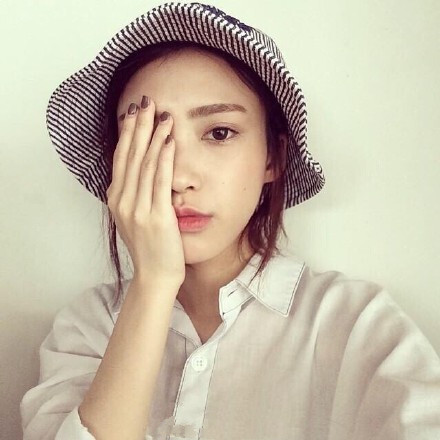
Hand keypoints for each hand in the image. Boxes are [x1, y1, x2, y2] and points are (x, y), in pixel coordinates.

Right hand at [106, 96, 184, 289]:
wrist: (155, 275)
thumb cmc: (150, 247)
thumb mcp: (134, 218)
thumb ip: (134, 194)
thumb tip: (139, 172)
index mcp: (117, 199)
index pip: (121, 158)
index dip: (127, 134)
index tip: (133, 112)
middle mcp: (123, 201)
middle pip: (131, 156)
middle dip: (138, 127)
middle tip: (146, 102)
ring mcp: (138, 209)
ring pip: (145, 164)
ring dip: (153, 137)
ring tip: (161, 114)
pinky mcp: (156, 216)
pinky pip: (160, 181)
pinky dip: (164, 158)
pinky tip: (169, 140)